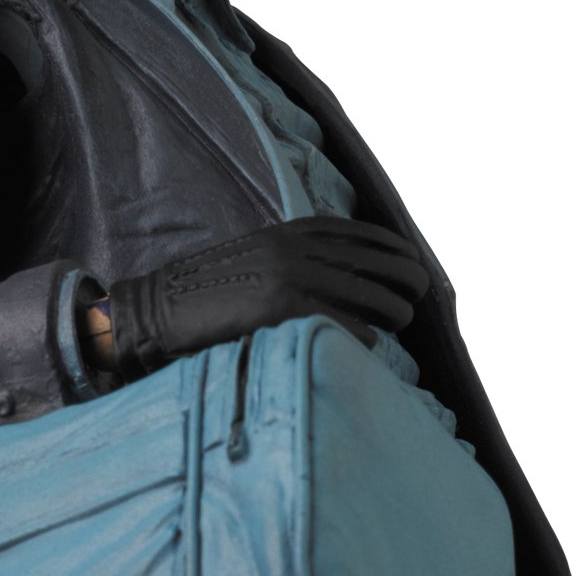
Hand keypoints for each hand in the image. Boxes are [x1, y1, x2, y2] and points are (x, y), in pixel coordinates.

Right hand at [104, 216, 429, 378]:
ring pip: (368, 293)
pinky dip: (363, 334)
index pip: (358, 232)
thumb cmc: (203, 293)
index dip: (392, 246)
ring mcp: (290, 277)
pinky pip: (344, 324)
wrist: (156, 309)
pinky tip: (369, 343)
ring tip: (400, 320)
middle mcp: (293, 248)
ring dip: (393, 308)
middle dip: (405, 275)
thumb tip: (333, 271)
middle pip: (374, 260)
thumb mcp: (250, 257)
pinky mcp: (283, 309)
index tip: (411, 258)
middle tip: (419, 292)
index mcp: (286, 232)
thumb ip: (289, 256)